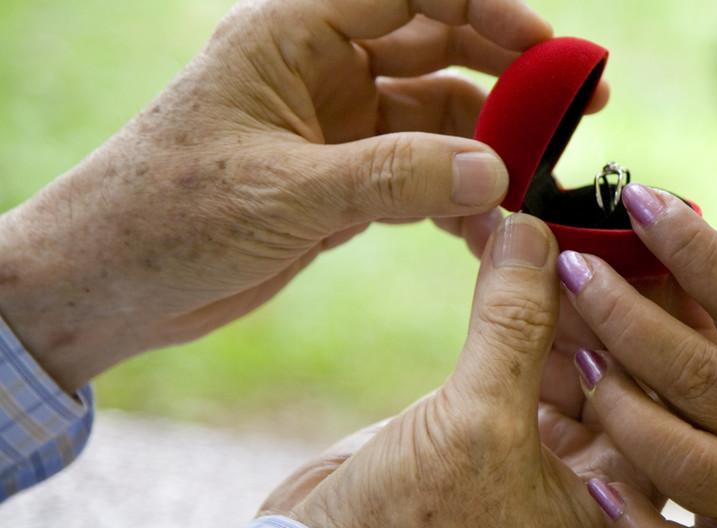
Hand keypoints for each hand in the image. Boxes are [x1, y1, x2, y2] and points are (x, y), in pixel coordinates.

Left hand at [0, 0, 555, 391]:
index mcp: (291, 34)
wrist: (111, 285)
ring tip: (545, 169)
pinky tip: (494, 211)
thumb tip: (498, 171)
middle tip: (577, 103)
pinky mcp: (342, 181)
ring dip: (491, 135)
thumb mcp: (287, 192)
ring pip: (436, 112)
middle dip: (508, 70)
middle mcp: (320, 70)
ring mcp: (336, 126)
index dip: (484, 8)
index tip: (546, 48)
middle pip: (436, 44)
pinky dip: (460, 185)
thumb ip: (395, 178)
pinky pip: (421, 168)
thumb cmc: (168, 216)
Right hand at [260, 214, 648, 527]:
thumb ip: (514, 324)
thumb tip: (536, 235)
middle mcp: (590, 486)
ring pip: (569, 363)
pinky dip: (511, 319)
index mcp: (618, 508)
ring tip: (546, 232)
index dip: (660, 314)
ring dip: (554, 301)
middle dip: (604, 299)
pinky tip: (509, 265)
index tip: (653, 243)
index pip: (665, 394)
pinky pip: (519, 365)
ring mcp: (539, 462)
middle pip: (621, 372)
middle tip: (594, 224)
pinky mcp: (490, 438)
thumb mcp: (475, 423)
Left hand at [555, 184, 716, 527]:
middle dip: (629, 318)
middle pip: (706, 377)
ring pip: (689, 464)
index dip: (696, 248)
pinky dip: (639, 527)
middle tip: (573, 269)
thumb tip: (701, 249)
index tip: (641, 199)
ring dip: (623, 411)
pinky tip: (597, 487)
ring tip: (574, 360)